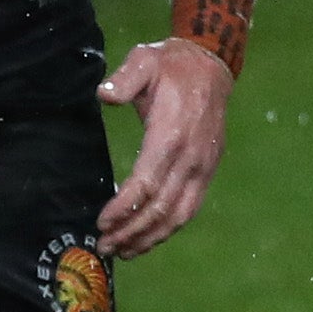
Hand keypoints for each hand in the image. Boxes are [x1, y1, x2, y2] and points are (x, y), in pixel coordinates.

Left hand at [94, 42, 236, 253]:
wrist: (211, 65)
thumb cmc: (171, 65)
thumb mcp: (145, 60)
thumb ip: (124, 79)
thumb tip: (104, 95)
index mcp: (171, 134)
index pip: (147, 183)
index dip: (123, 207)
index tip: (101, 221)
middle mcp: (190, 157)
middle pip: (160, 207)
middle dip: (131, 231)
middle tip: (105, 246)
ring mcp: (203, 166)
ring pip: (178, 214)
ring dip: (150, 237)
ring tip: (124, 251)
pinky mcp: (208, 170)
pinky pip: (190, 208)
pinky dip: (169, 229)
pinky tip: (149, 238)